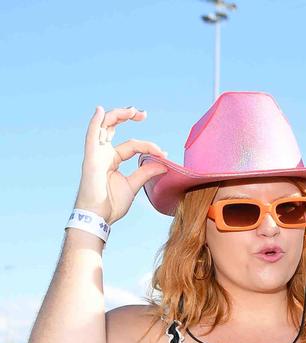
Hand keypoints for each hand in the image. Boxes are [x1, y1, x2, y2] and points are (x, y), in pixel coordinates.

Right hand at [73, 106, 167, 223]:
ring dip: (117, 115)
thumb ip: (146, 172)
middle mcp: (103, 153)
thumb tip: (163, 163)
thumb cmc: (111, 204)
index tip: (164, 154)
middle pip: (112, 127)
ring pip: (103, 127)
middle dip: (126, 116)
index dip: (149, 147)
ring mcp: (96, 154)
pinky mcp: (91, 159)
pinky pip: (92, 136)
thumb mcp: (134, 185)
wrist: (99, 217)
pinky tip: (101, 111)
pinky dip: (95, 123)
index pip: (133, 145)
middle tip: (143, 114)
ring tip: (132, 111)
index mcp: (112, 159)